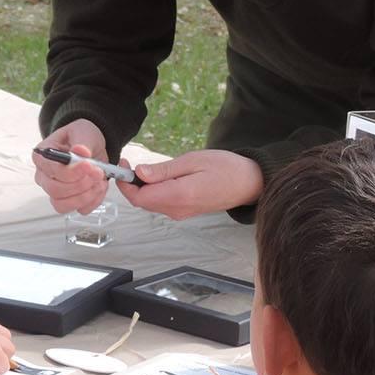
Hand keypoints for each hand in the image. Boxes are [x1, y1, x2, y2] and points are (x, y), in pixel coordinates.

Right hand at [32, 119, 109, 213]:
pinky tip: (99, 187)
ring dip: (86, 196)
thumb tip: (80, 151)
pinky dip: (93, 201)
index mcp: (42, 157)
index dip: (71, 172)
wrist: (92, 146)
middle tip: (97, 172)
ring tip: (100, 181)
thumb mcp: (84, 132)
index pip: (51, 170)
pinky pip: (79, 209)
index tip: (89, 165)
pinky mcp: (68, 201)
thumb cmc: (82, 137)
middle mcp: (45, 176)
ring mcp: (55, 191)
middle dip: (80, 184)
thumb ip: (82, 142)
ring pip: (63, 205)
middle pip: (54, 190)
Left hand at [118, 149, 262, 218]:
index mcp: (179, 196)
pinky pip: (161, 203)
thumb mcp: (193, 160)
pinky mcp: (184, 211)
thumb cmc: (225, 168)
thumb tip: (139, 173)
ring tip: (146, 167)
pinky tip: (159, 176)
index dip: (125, 183)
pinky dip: (153, 190)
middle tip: (130, 162)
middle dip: (131, 184)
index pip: (139, 197)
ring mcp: (181, 213)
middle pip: (142, 202)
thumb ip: (164, 170)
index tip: (124, 164)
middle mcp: (177, 210)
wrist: (249, 183)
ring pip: (150, 203)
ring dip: (142, 187)